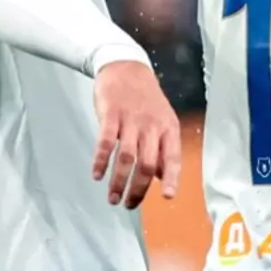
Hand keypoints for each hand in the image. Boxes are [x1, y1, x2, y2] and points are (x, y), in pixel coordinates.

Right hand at [91, 61, 181, 208]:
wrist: (125, 66)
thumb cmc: (145, 98)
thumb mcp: (162, 120)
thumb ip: (162, 148)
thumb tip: (161, 177)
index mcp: (168, 128)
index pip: (173, 158)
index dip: (171, 179)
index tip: (167, 198)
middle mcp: (152, 126)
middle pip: (147, 164)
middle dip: (138, 189)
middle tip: (129, 204)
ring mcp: (131, 120)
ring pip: (127, 158)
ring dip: (118, 181)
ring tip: (112, 198)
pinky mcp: (111, 114)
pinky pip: (106, 142)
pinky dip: (101, 161)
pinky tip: (97, 175)